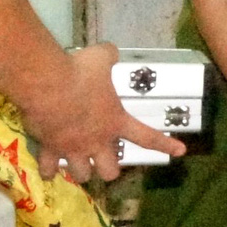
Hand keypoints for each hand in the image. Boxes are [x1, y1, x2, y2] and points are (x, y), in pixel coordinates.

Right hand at [22, 43, 186, 184]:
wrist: (48, 85)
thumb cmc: (80, 72)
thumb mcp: (101, 57)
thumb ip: (109, 57)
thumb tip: (110, 51)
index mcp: (116, 121)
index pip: (148, 137)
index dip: (165, 145)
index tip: (180, 152)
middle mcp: (97, 141)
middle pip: (110, 171)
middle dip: (108, 168)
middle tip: (103, 159)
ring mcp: (73, 149)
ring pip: (82, 175)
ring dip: (81, 170)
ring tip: (76, 163)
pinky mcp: (49, 150)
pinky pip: (47, 169)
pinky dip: (46, 170)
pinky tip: (45, 170)